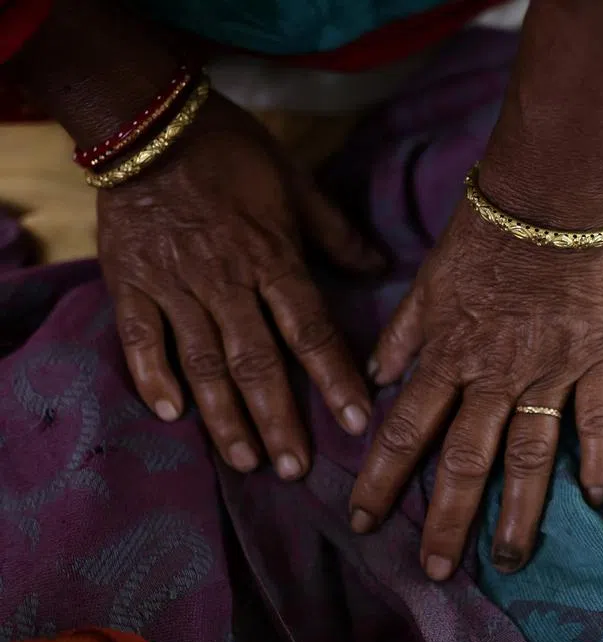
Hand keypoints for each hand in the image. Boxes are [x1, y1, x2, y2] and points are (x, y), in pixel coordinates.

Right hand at [98, 95, 382, 477]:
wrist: (149, 122)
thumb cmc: (231, 152)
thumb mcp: (296, 184)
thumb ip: (337, 233)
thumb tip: (381, 267)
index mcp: (272, 259)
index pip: (310, 329)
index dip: (334, 378)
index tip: (356, 423)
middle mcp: (227, 282)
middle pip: (257, 361)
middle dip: (279, 418)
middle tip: (295, 469)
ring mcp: (175, 286)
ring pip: (203, 361)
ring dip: (225, 416)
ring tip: (246, 460)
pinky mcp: (131, 285)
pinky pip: (141, 339)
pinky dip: (153, 377)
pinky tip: (171, 416)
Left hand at [349, 202, 602, 579]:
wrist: (551, 196)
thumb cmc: (483, 233)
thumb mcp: (427, 279)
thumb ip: (401, 333)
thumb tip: (373, 377)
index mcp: (447, 354)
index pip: (405, 431)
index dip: (382, 481)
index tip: (364, 522)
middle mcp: (494, 374)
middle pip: (466, 459)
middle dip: (446, 520)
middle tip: (434, 571)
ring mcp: (549, 370)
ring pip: (530, 454)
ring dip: (518, 512)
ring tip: (508, 558)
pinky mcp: (597, 358)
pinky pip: (599, 418)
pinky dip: (598, 458)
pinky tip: (596, 498)